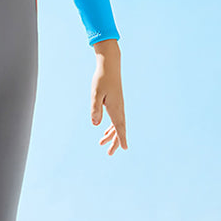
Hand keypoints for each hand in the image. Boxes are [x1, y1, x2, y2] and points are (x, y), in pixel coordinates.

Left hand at [90, 39, 126, 155]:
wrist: (110, 65)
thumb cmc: (102, 79)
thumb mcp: (95, 94)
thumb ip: (95, 109)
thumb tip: (95, 124)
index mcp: (115, 108)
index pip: (119, 126)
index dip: (121, 138)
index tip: (124, 148)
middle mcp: (119, 108)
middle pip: (119, 129)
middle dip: (115, 142)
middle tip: (110, 154)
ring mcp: (118, 105)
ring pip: (117, 124)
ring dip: (111, 135)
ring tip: (102, 144)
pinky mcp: (116, 102)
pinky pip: (115, 118)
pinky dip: (111, 127)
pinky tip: (105, 131)